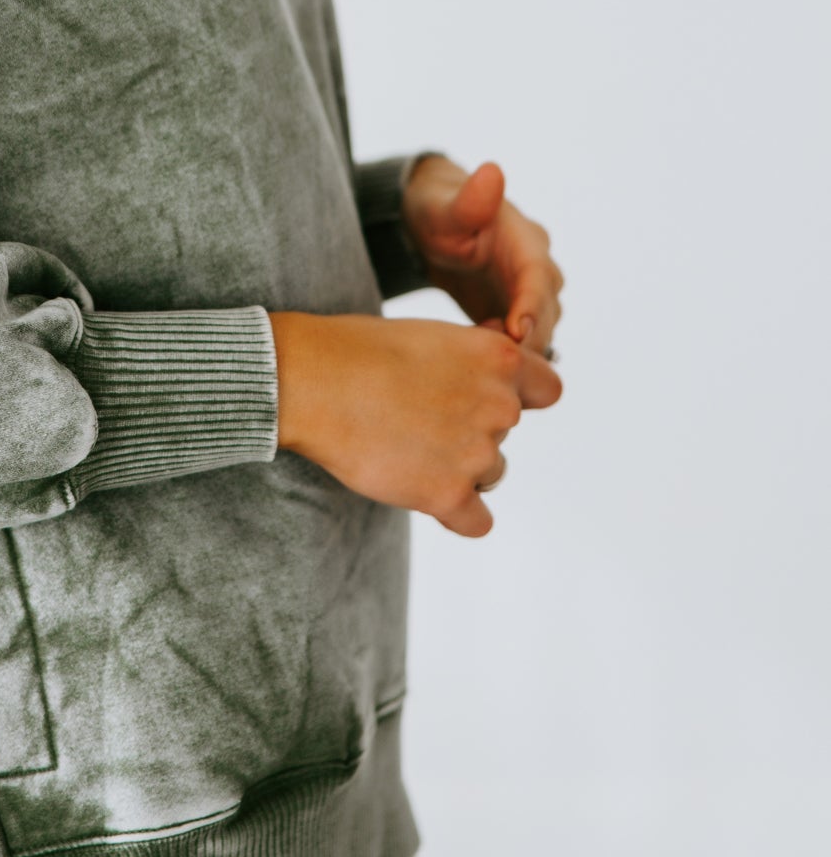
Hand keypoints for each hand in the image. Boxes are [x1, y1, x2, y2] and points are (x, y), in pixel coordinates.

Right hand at [268, 311, 561, 536]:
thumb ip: (472, 360)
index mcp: (498, 358)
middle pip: (506, 433)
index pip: (547, 390)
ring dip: (458, 468)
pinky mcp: (447, 494)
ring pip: (490, 474)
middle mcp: (499, 405)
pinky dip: (455, 513)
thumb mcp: (431, 335)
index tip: (479, 394)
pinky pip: (476, 522)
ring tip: (404, 447)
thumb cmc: (356, 349)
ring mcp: (476, 453)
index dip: (516, 393)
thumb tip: (492, 384)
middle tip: (415, 418)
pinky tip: (423, 494)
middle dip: (471, 429)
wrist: (309, 381)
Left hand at [401, 156, 563, 356]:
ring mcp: (527, 296)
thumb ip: (469, 200)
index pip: (538, 277)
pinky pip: (521, 344)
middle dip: (525, 340)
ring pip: (538, 333)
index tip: (516, 331)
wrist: (432, 226)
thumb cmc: (439, 210)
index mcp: (526, 242)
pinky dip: (504, 357)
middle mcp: (537, 270)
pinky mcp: (513, 316)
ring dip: (514, 352)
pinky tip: (473, 363)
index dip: (531, 305)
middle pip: (546, 313)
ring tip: (474, 360)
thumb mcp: (445, 206)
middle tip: (485, 359)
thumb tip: (492, 171)